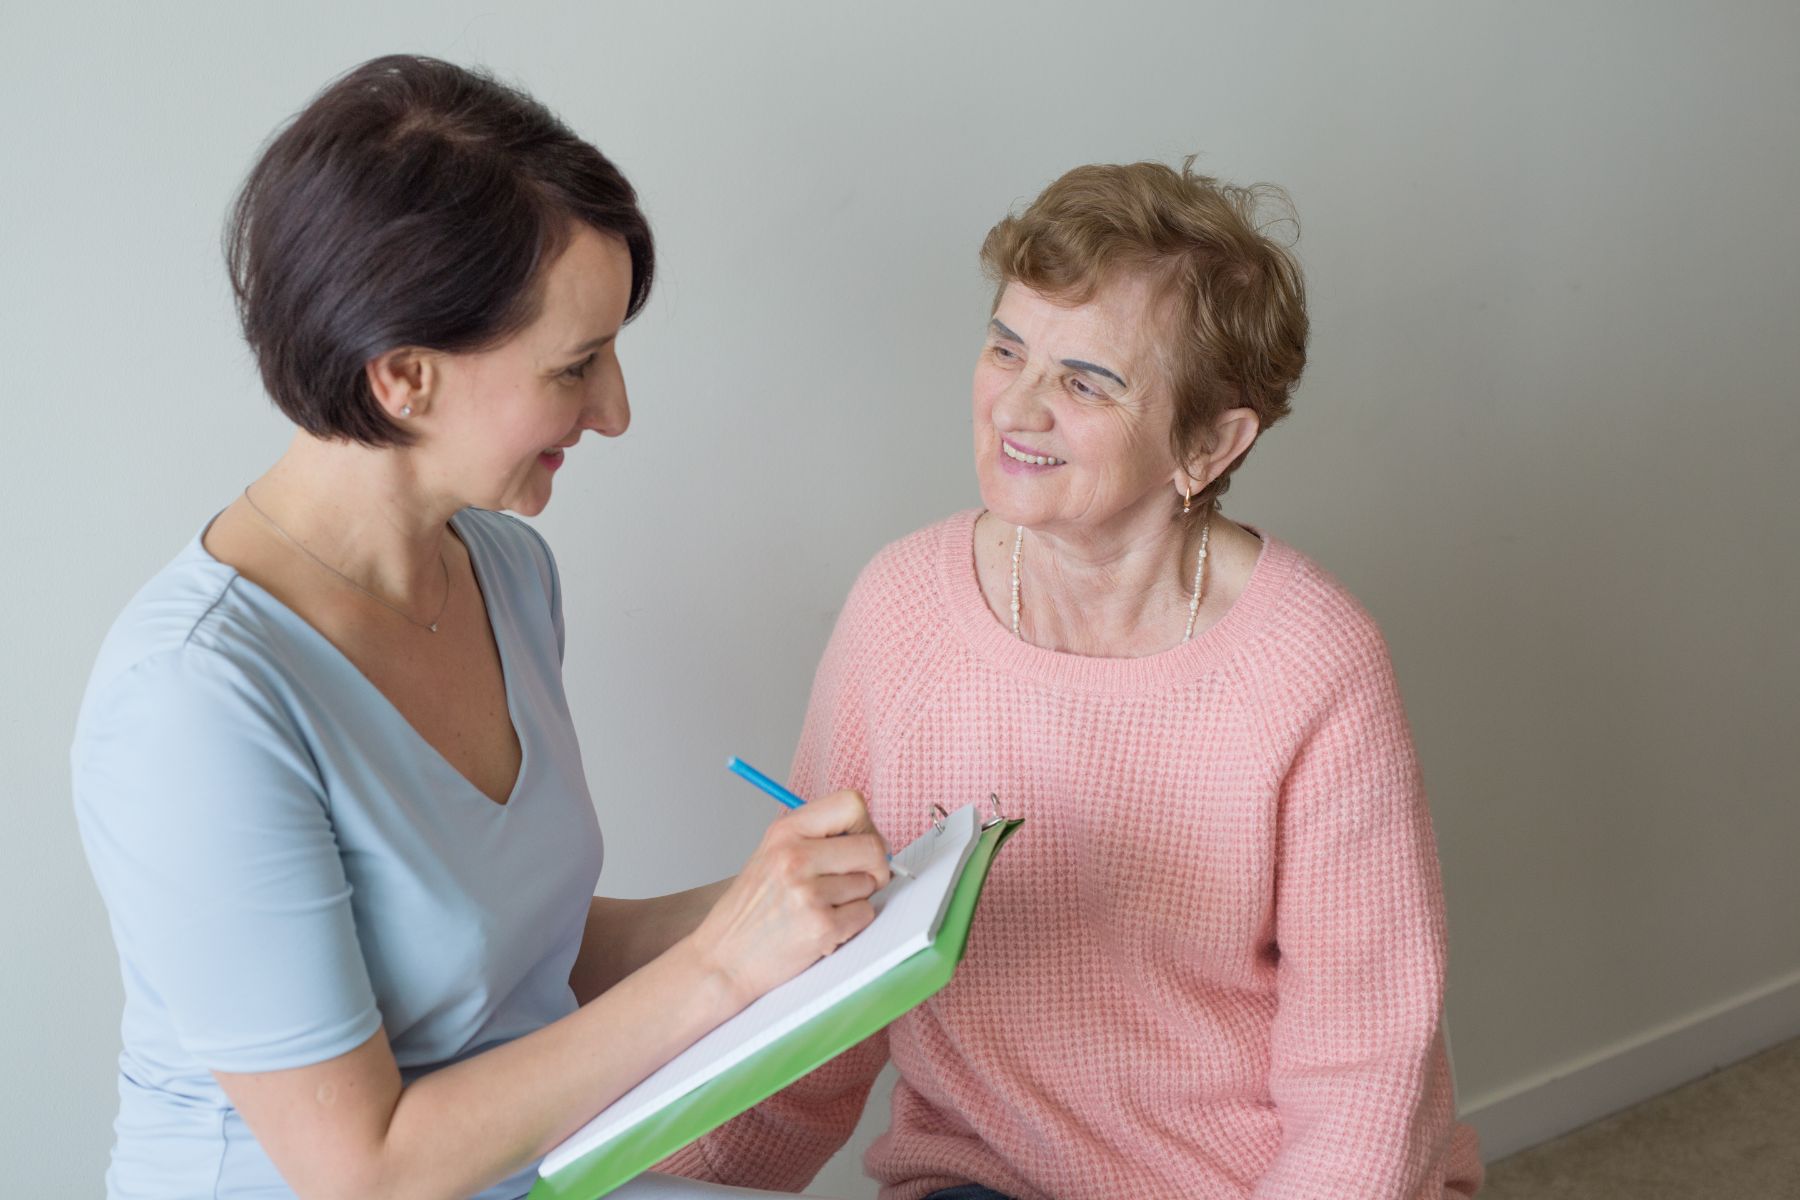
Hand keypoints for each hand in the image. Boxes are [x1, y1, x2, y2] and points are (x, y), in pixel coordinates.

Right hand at [684, 789, 891, 1007]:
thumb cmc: (750, 910)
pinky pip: (866, 914)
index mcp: (785, 832)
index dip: (865, 825)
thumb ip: (815, 838)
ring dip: (857, 897)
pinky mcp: (821, 927)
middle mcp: (795, 857)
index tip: (857, 843)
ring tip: (823, 906)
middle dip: (872, 866)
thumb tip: (870, 837)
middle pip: (872, 846)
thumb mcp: (771, 854)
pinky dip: (852, 923)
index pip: (852, 804)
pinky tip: (823, 925)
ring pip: (872, 882)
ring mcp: (808, 893)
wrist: (723, 960)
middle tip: (852, 880)